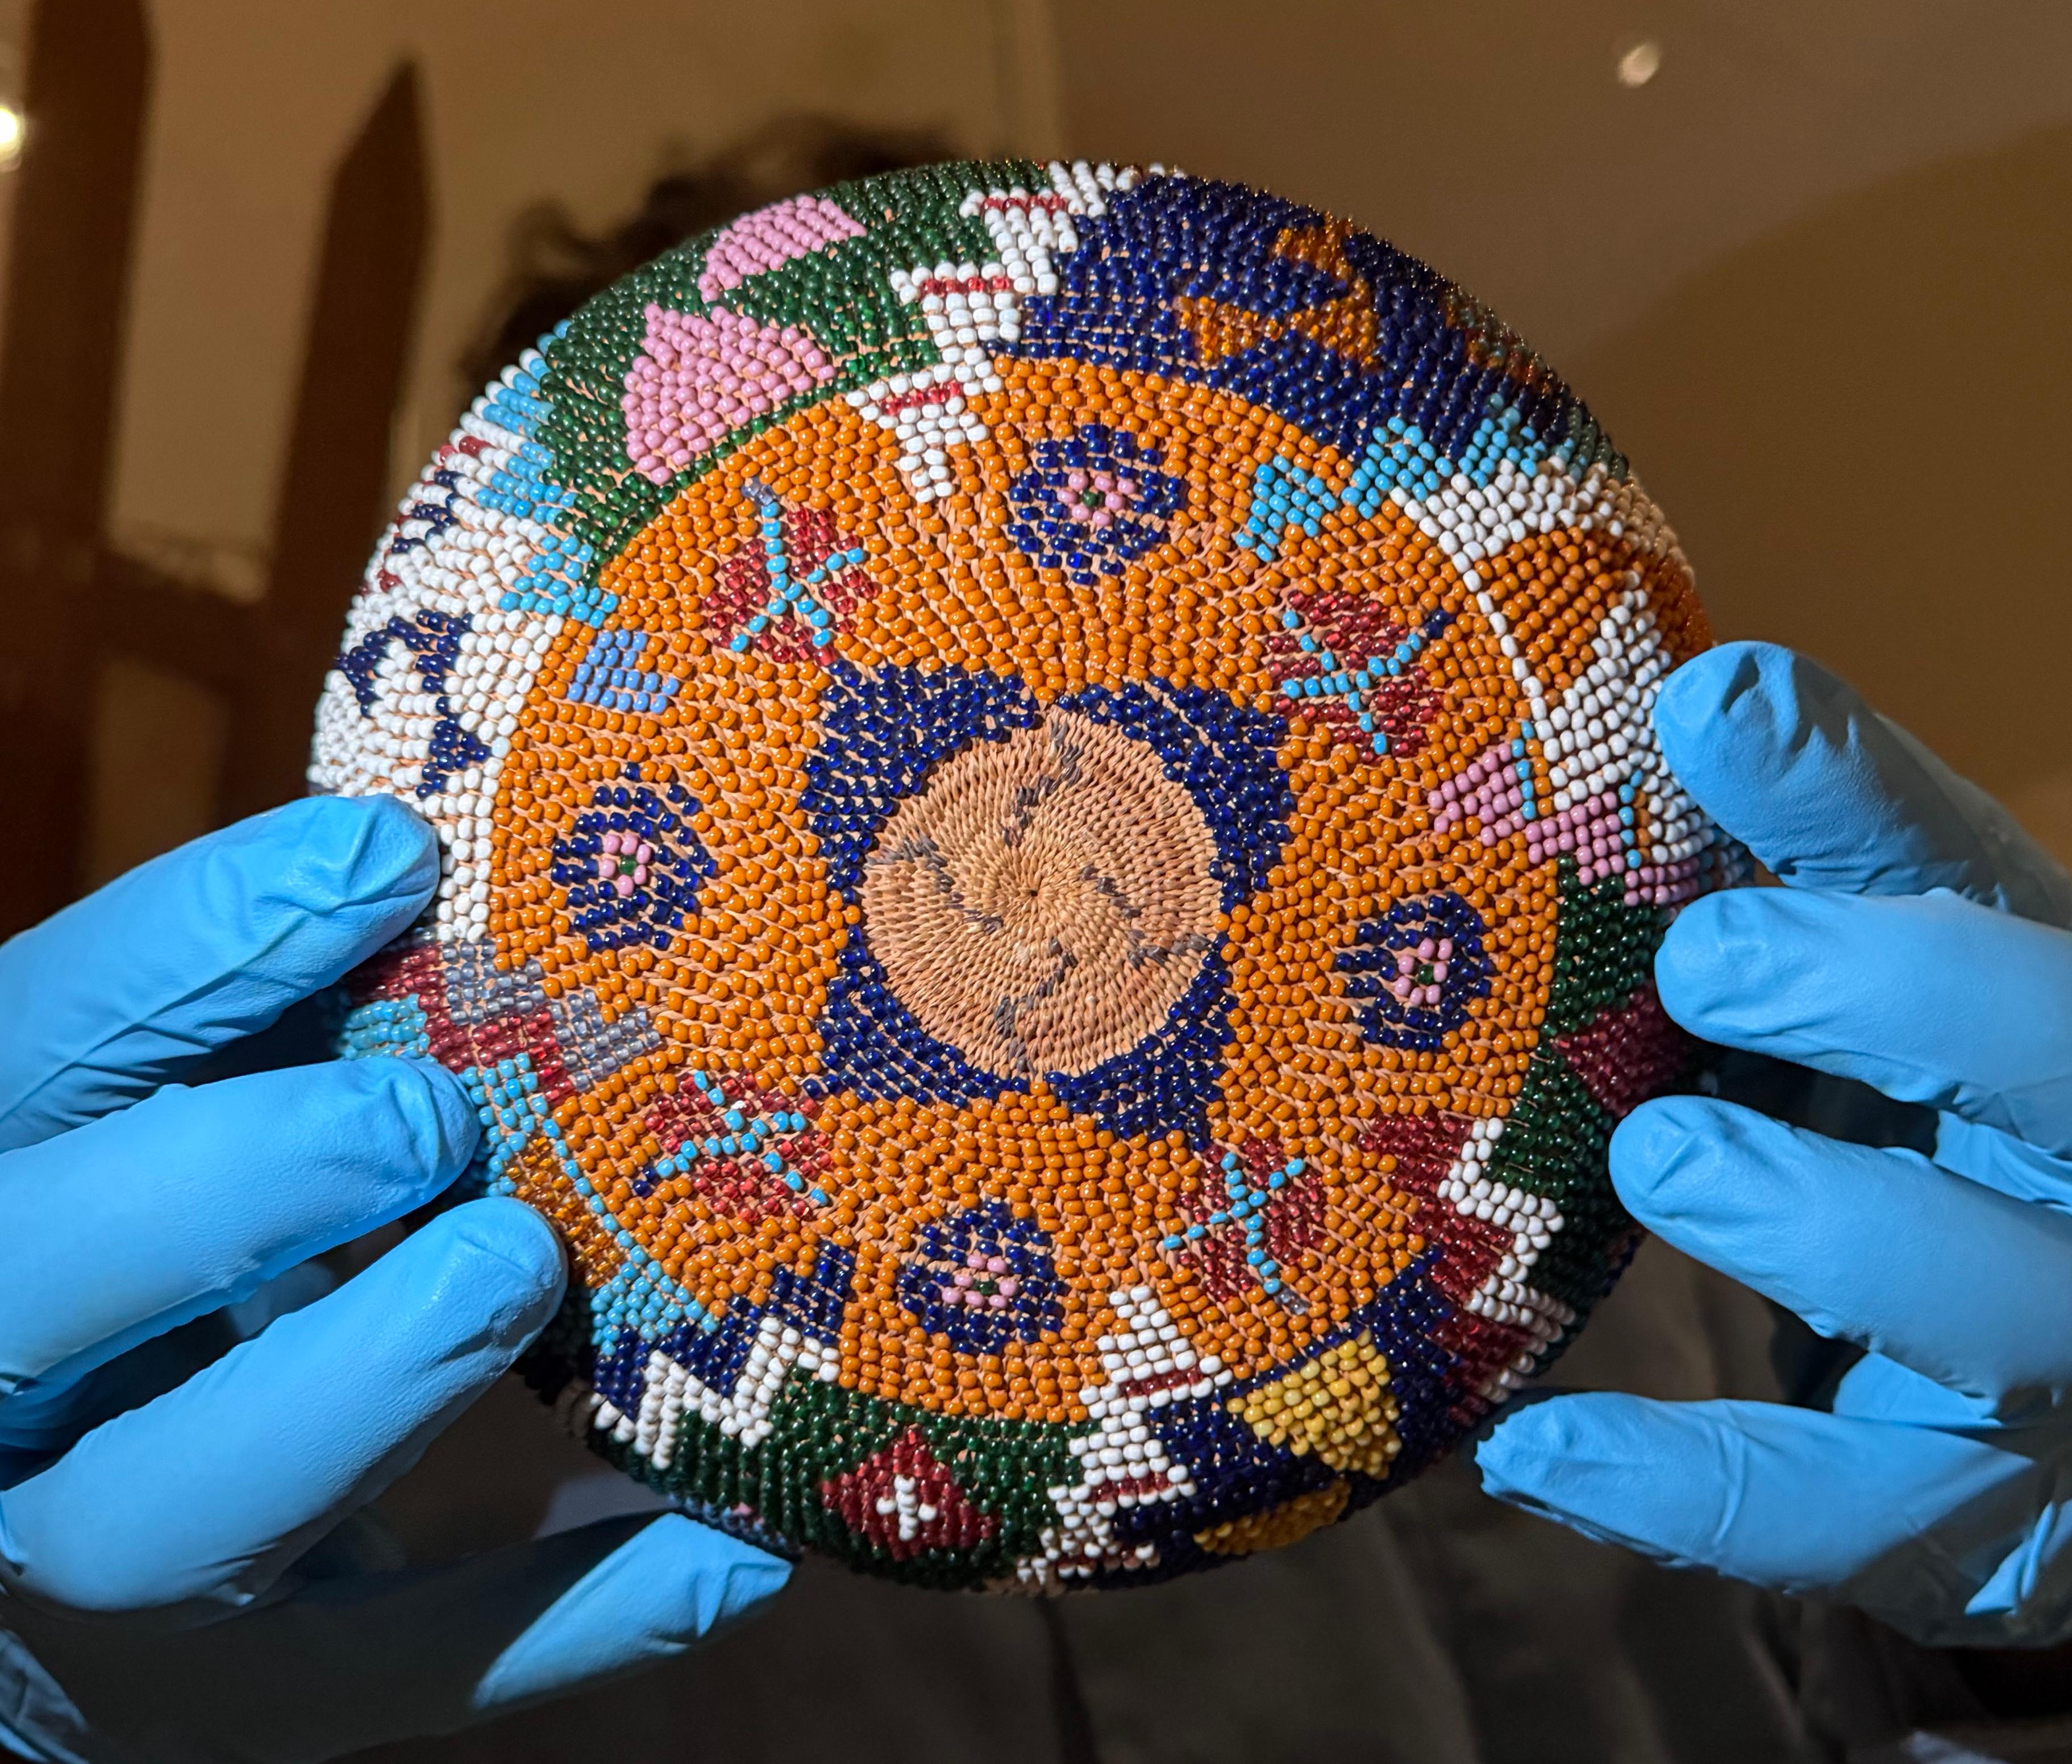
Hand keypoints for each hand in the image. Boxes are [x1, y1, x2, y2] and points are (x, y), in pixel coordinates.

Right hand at [0, 798, 786, 1763]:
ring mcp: (93, 1579)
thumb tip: (417, 859)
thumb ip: (245, 1024)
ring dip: (364, 1390)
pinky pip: (396, 1680)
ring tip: (522, 1270)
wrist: (44, 1512)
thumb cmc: (148, 1250)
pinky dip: (575, 1619)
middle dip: (233, 1187)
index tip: (391, 855)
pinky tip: (738, 1540)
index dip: (197, 944)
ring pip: (181, 1521)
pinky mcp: (235, 1703)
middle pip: (38, 1296)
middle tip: (428, 1118)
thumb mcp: (159, 1117)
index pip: (40, 1042)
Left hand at [1473, 640, 2071, 1647]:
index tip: (1710, 714)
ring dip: (1834, 1227)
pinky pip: (1858, 1522)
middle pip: (2070, 1068)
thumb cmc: (1928, 1105)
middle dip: (1902, 997)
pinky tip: (1530, 1451)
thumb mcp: (1890, 962)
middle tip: (1708, 954)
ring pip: (2004, 1312)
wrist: (2046, 1343)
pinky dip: (1691, 1494)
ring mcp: (2071, 1364)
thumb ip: (1818, 845)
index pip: (1990, 874)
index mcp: (2063, 1009)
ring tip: (1664, 1158)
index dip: (1866, 794)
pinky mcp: (1996, 1521)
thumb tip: (1707, 685)